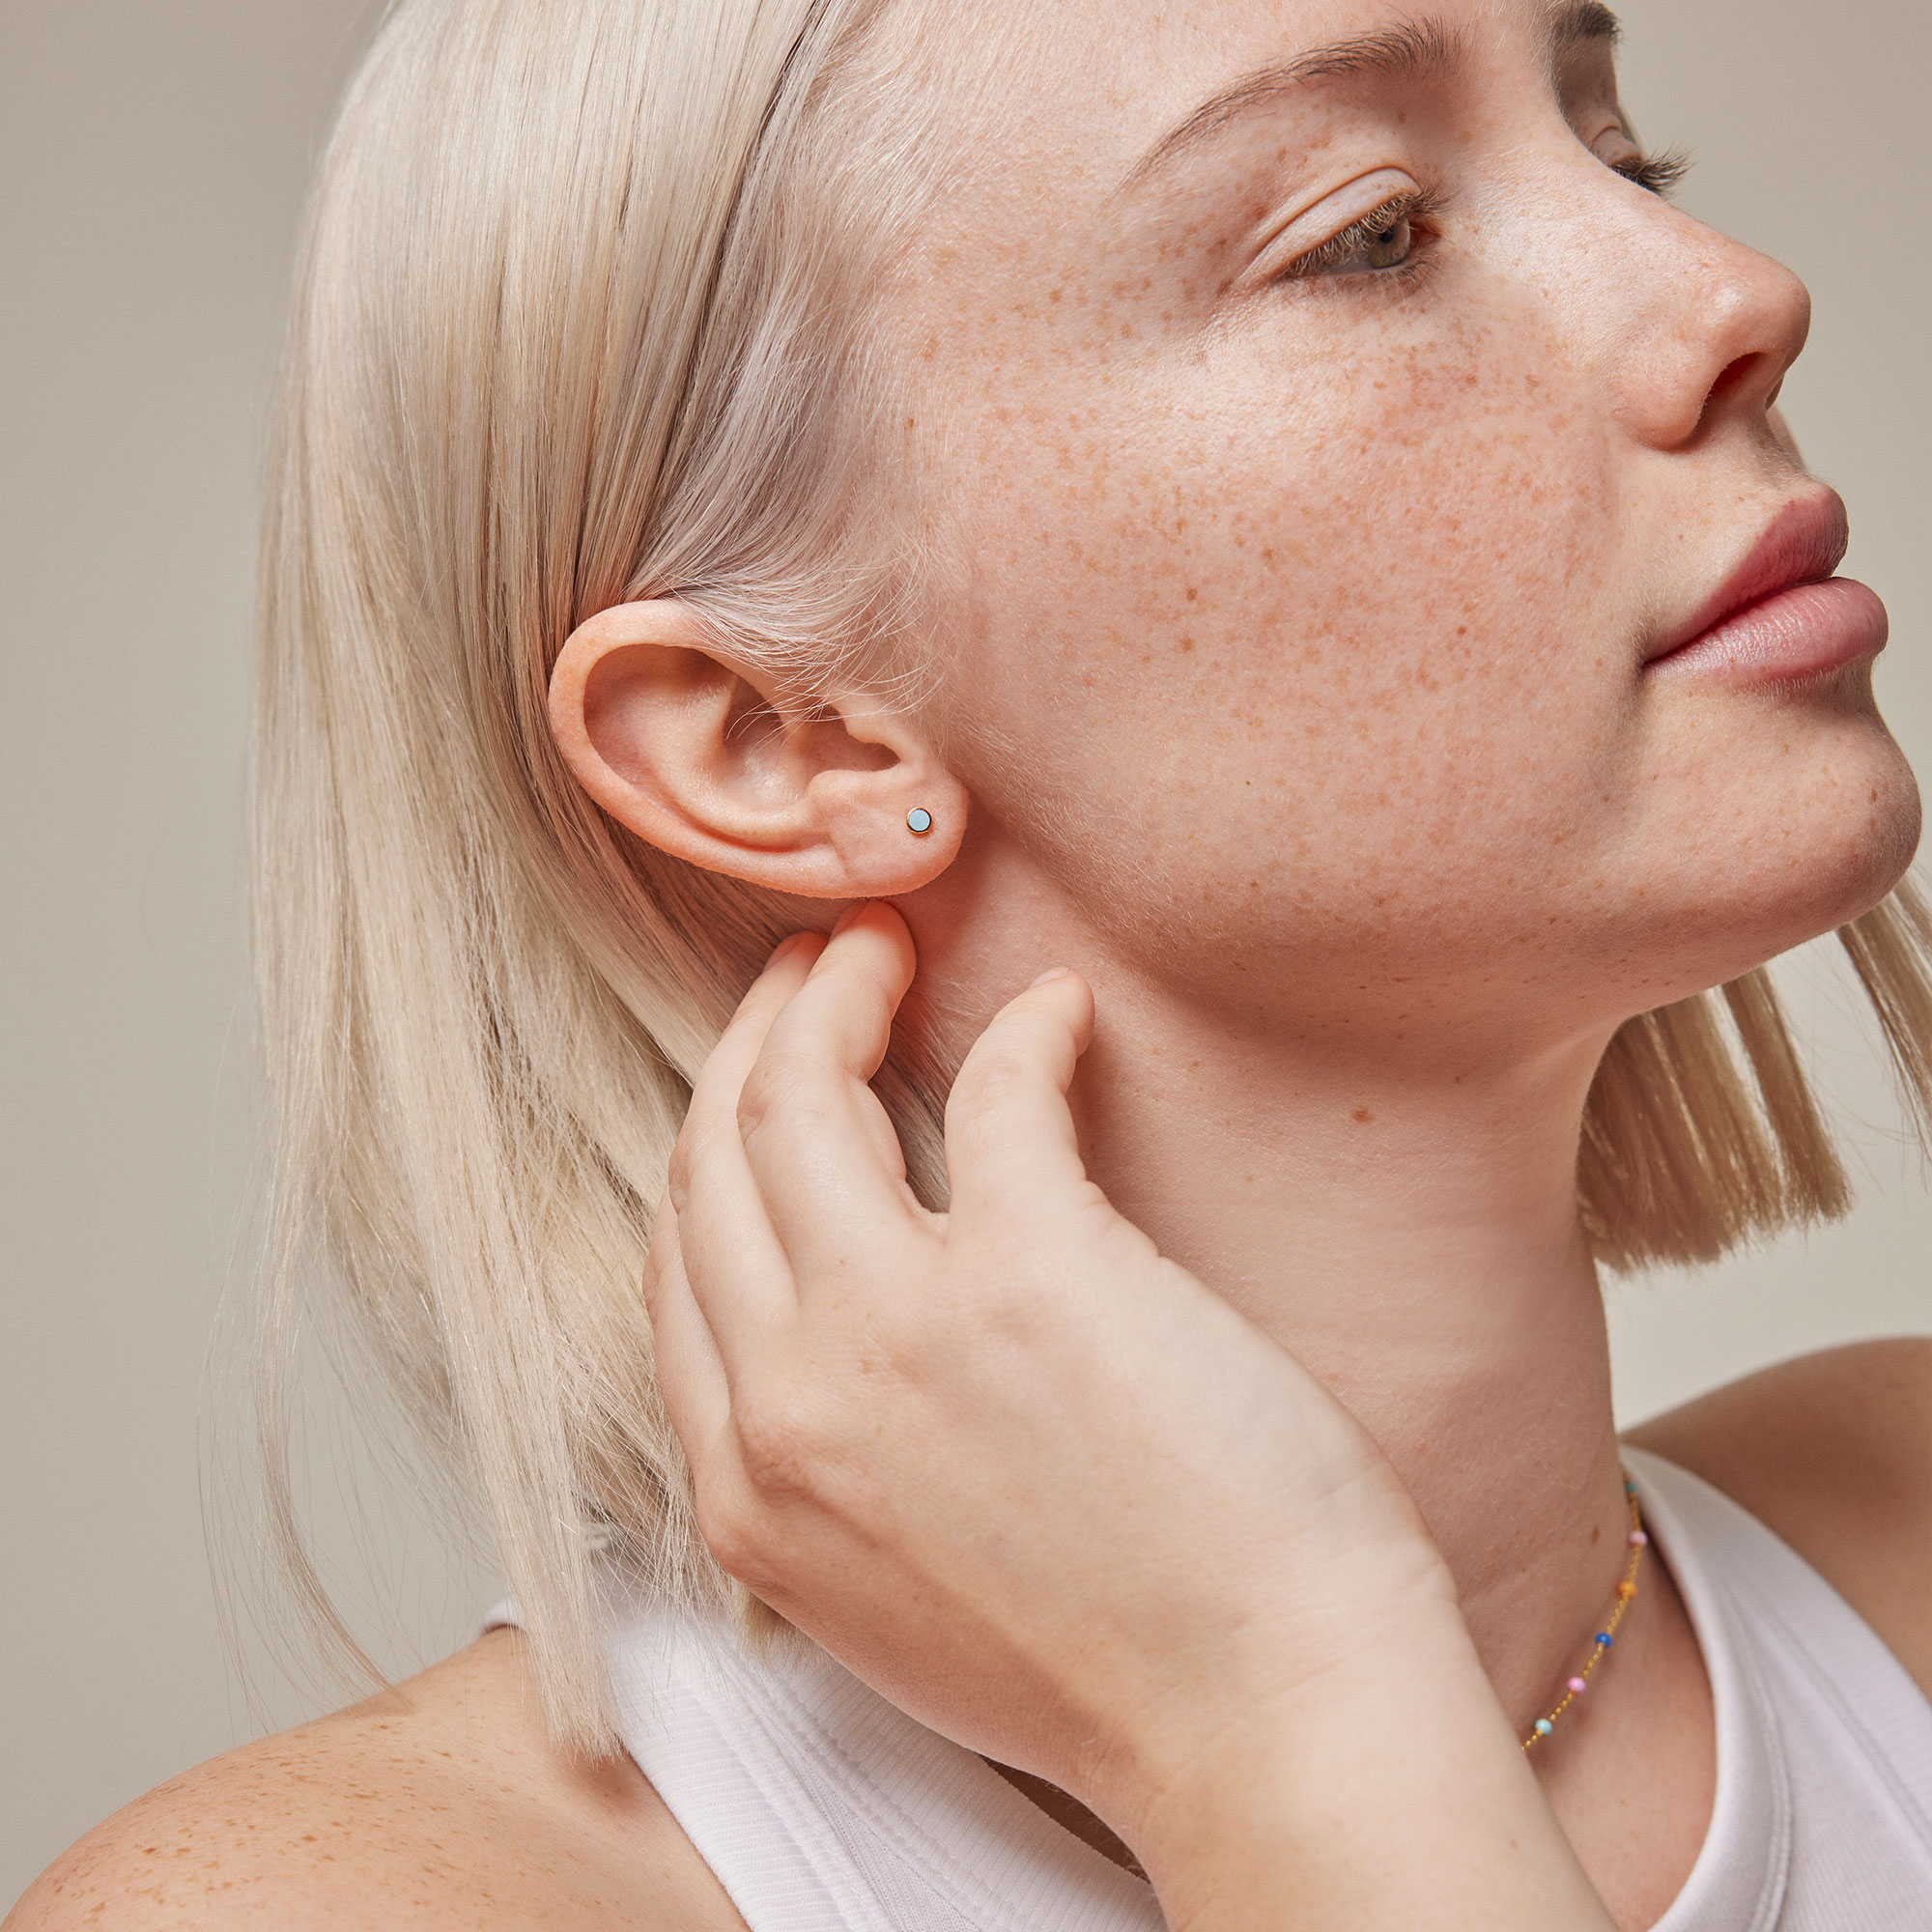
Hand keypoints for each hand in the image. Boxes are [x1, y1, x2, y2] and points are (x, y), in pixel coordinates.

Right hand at [645, 902, 1455, 1839]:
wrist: (1264, 1727)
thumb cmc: (1115, 1661)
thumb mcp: (893, 1589)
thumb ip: (828, 1458)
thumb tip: (838, 1311)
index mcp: (749, 1490)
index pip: (681, 1259)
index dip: (715, 1139)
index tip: (762, 1076)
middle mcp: (791, 1402)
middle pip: (715, 1155)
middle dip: (753, 1037)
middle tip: (814, 968)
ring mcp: (897, 1332)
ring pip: (796, 1101)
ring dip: (834, 995)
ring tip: (884, 947)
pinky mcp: (1034, 1272)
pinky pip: (998, 1089)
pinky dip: (1028, 1029)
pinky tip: (1063, 1010)